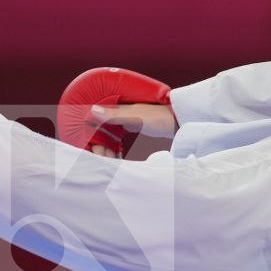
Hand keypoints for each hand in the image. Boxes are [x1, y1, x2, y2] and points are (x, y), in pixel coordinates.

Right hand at [56, 67, 173, 155]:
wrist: (179, 120)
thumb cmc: (159, 117)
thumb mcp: (136, 117)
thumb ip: (115, 115)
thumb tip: (92, 110)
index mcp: (115, 108)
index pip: (94, 123)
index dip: (91, 138)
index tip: (91, 152)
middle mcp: (117, 113)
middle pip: (100, 133)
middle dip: (99, 148)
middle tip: (103, 162)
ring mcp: (124, 121)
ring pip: (108, 138)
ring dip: (106, 150)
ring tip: (109, 162)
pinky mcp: (131, 127)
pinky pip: (116, 140)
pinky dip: (115, 149)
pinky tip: (116, 158)